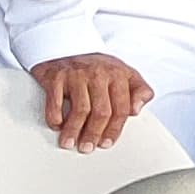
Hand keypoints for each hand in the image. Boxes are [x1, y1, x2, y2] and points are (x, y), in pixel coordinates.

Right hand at [34, 53, 152, 152]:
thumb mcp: (125, 74)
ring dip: (73, 130)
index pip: (121, 108)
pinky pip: (55, 101)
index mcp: (119, 75)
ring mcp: (76, 74)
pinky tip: (56, 125)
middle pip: (101, 111)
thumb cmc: (96, 66)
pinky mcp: (56, 76)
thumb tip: (136, 110)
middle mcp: (98, 74)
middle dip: (94, 134)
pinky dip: (55, 117)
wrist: (65, 45)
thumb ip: (139, 91)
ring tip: (69, 142)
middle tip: (87, 147)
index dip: (114, 129)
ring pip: (80, 109)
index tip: (106, 143)